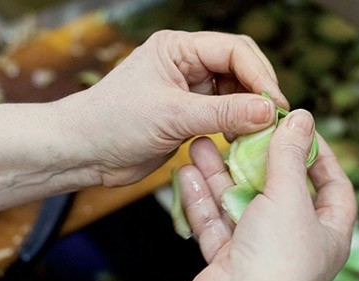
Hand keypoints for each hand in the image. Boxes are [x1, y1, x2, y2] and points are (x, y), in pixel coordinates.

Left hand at [64, 30, 287, 186]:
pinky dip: (236, 125)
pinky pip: (223, 114)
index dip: (259, 75)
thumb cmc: (115, 123)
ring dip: (249, 110)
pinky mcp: (188, 114)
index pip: (233, 50)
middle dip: (258, 91)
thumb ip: (224, 112)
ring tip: (260, 133)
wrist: (83, 153)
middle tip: (274, 119)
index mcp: (178, 48)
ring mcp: (188, 89)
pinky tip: (243, 139)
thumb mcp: (173, 115)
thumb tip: (269, 112)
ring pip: (234, 92)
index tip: (275, 105)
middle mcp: (186, 64)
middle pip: (239, 68)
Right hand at [177, 110, 356, 280]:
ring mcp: (260, 250)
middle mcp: (295, 240)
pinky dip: (202, 201)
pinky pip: (216, 224)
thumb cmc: (276, 258)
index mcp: (327, 231)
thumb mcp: (289, 197)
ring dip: (219, 176)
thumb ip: (290, 156)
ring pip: (239, 204)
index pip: (333, 185)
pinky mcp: (229, 259)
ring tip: (200, 144)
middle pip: (277, 190)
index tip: (300, 129)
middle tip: (239, 132)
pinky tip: (186, 174)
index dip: (320, 154)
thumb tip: (303, 118)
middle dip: (254, 160)